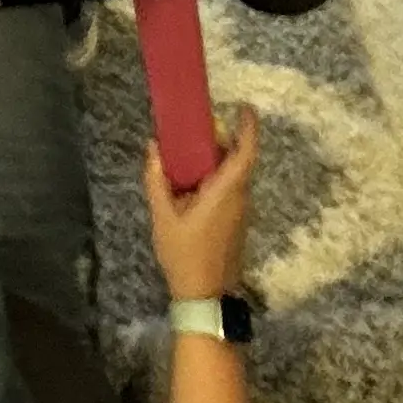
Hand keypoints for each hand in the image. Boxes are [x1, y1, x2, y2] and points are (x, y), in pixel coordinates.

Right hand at [145, 107, 258, 300]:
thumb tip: (153, 147)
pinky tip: (190, 185)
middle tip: (194, 129)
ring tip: (186, 155)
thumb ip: (157, 180)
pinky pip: (229, 191)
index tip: (244, 107)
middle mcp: (240, 198)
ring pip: (233, 176)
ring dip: (215, 161)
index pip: (245, 153)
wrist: (205, 295)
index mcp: (226, 192)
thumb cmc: (184, 254)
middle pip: (238, 160)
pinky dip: (214, 179)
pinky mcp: (236, 223)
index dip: (249, 128)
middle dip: (221, 140)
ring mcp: (240, 212)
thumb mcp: (163, 216)